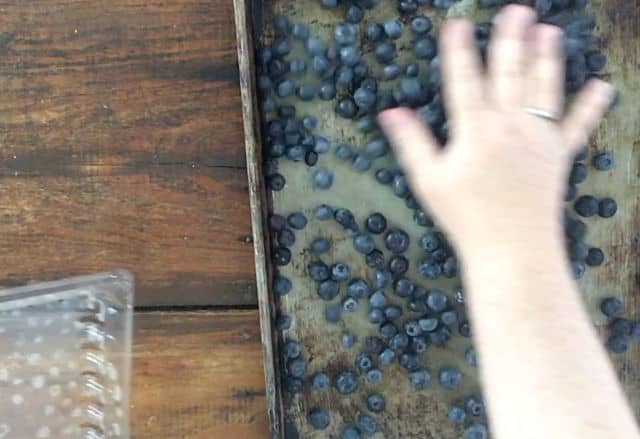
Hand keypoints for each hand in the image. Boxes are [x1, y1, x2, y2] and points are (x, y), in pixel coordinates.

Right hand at [379, 5, 613, 259]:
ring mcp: (539, 139)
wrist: (511, 250)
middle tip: (517, 11)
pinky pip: (577, 126)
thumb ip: (412, 142)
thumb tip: (391, 111)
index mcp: (476, 131)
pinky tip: (601, 86)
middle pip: (509, 74)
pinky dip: (591, 106)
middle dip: (511, 39)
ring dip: (548, 58)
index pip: (464, 80)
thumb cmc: (465, 217)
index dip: (459, 50)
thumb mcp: (429, 181)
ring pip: (544, 90)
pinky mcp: (560, 157)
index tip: (458, 23)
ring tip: (550, 31)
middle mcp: (510, 127)